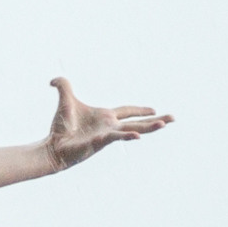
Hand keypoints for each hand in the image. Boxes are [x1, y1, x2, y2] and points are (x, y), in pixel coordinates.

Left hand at [45, 78, 171, 169]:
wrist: (54, 146)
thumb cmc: (61, 127)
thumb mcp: (65, 101)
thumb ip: (63, 86)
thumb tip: (53, 80)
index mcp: (106, 116)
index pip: (127, 111)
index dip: (140, 110)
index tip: (155, 110)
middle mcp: (110, 126)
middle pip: (138, 122)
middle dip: (156, 120)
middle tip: (174, 118)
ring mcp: (107, 135)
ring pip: (132, 130)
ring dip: (149, 128)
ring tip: (163, 125)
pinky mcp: (100, 142)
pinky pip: (115, 137)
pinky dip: (126, 136)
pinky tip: (137, 135)